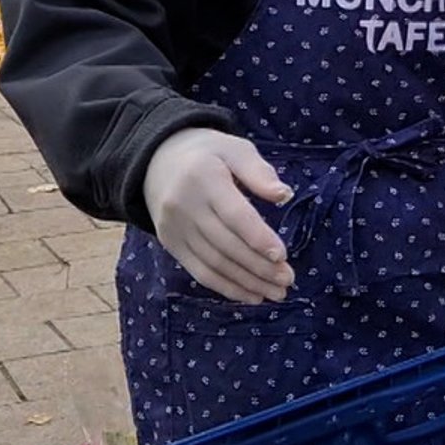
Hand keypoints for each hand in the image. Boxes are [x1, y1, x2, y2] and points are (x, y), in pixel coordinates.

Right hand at [143, 128, 295, 303]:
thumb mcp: (235, 149)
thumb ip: (259, 172)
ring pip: (213, 263)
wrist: (157, 160)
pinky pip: (199, 271)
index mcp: (204, 178)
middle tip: (287, 280)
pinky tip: (249, 294)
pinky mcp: (170, 243)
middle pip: (226, 244)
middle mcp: (184, 206)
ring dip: (246, 282)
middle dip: (259, 267)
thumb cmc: (208, 153)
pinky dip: (225, 286)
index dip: (258, 237)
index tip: (282, 255)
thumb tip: (284, 195)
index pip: (234, 215)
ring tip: (275, 293)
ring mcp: (174, 228)